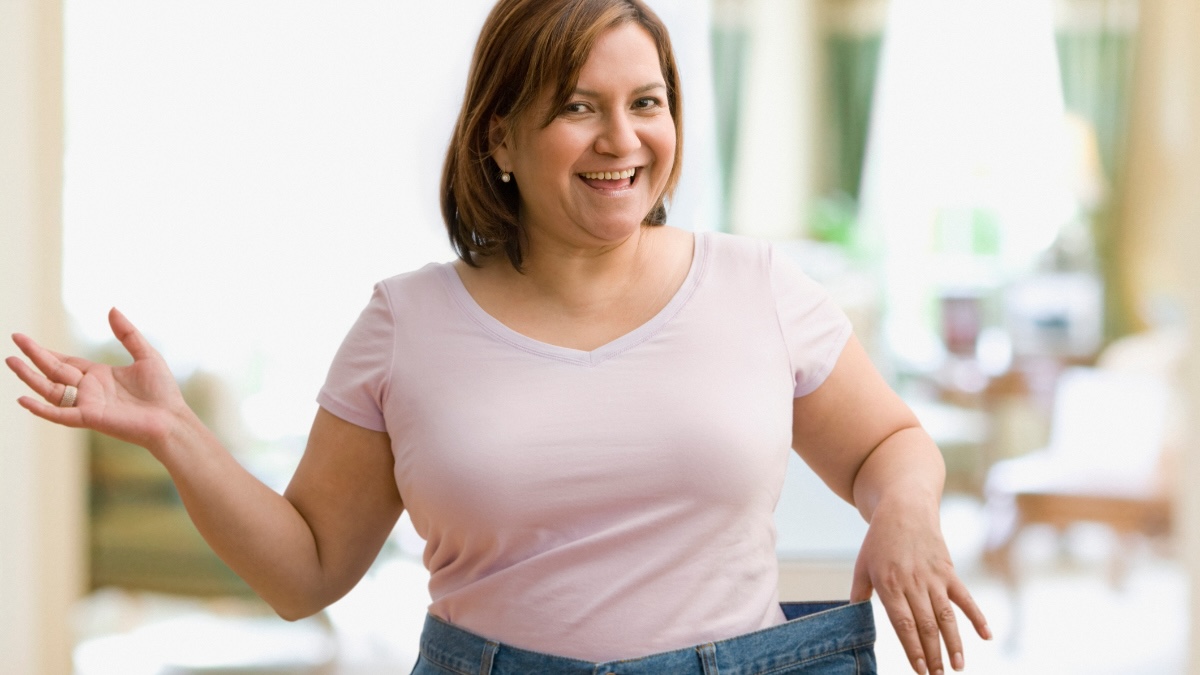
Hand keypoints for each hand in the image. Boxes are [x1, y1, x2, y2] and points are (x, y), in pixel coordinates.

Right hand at [6, 308, 189, 453]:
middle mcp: (88, 390)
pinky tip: (23, 400)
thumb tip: (112, 309)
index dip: (46, 352)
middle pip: (53, 371)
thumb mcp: (146, 355)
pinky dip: (41, 409)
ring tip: (11, 361)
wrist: (171, 418)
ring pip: (50, 390)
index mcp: (99, 376)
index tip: (25, 341)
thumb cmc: (162, 391)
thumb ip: (128, 334)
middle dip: (33, 356)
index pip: (65, 362)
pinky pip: (60, 414)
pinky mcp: (89, 418)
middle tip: (14, 338)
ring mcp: (86, 404)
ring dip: (30, 376)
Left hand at [850, 497, 990, 673]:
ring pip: (946, 617)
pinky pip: (965, 597)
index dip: (913, 650)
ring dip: (954, 644)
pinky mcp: (948, 571)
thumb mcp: (862, 566)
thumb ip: (859, 594)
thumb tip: (852, 617)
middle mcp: (913, 584)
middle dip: (933, 655)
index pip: (904, 625)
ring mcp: (933, 578)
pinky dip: (977, 617)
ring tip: (958, 667)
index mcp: (889, 585)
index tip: (920, 671)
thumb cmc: (879, 540)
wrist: (904, 509)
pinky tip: (987, 636)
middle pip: (926, 626)